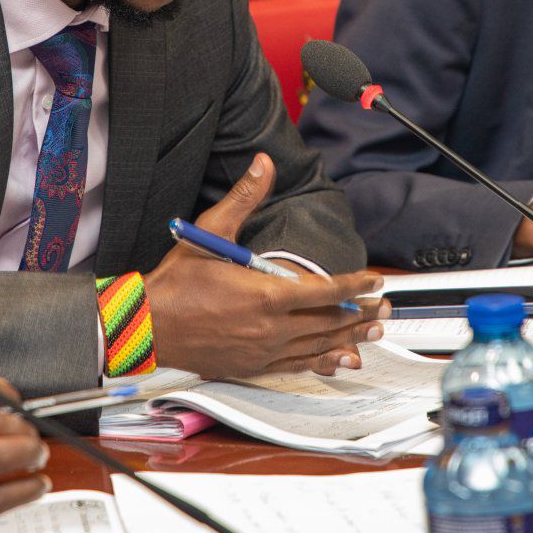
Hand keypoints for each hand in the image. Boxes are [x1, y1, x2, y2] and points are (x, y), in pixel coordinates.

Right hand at [146, 152, 388, 377]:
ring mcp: (263, 351)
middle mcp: (270, 327)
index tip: (373, 280)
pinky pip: (298, 366)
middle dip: (361, 312)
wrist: (148, 325)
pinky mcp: (253, 366)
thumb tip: (264, 165)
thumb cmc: (177, 282)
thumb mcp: (211, 232)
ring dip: (350, 338)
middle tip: (384, 306)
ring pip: (318, 346)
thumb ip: (244, 198)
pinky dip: (323, 361)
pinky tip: (337, 359)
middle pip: (329, 321)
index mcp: (265, 295)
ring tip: (374, 331)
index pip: (324, 290)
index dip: (354, 285)